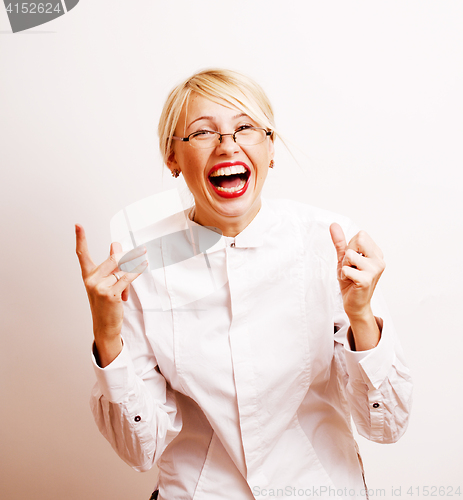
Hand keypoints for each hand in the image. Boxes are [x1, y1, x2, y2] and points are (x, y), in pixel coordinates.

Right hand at [75, 224, 147, 364]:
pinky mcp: (110, 294)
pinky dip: (137, 270)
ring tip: (143, 258)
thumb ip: (111, 265)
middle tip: (141, 250)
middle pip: (112, 258)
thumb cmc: (106, 303)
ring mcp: (99, 287)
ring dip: (134, 264)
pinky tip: (143, 263)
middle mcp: (91, 280)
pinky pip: (127, 277)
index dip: (80, 239)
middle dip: (127, 254)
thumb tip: (116, 244)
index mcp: (87, 275)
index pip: (82, 254)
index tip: (78, 225)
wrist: (105, 326)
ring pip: (121, 267)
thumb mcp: (106, 282)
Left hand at [329, 223, 384, 318]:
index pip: (360, 235)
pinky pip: (346, 269)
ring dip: (344, 266)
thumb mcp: (344, 259)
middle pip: (359, 239)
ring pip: (350, 255)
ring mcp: (375, 270)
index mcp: (376, 253)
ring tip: (350, 275)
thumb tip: (334, 224)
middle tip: (350, 267)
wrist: (354, 304)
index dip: (351, 247)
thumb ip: (340, 241)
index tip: (353, 261)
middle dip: (348, 253)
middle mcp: (379, 260)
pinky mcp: (366, 280)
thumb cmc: (351, 281)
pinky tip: (350, 282)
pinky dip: (343, 275)